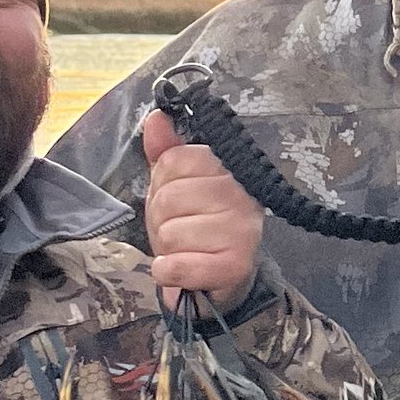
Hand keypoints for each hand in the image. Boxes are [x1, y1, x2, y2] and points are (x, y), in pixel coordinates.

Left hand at [142, 107, 262, 312]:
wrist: (219, 281)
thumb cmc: (196, 228)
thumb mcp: (178, 186)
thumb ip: (166, 152)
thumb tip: (157, 117)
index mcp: (228, 168)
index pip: (172, 161)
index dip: (162, 184)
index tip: (179, 200)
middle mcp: (241, 194)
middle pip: (168, 197)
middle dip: (161, 220)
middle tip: (181, 231)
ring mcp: (242, 231)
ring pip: (170, 232)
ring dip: (166, 248)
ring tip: (186, 250)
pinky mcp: (234, 266)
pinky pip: (177, 266)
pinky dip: (167, 272)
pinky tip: (178, 270)